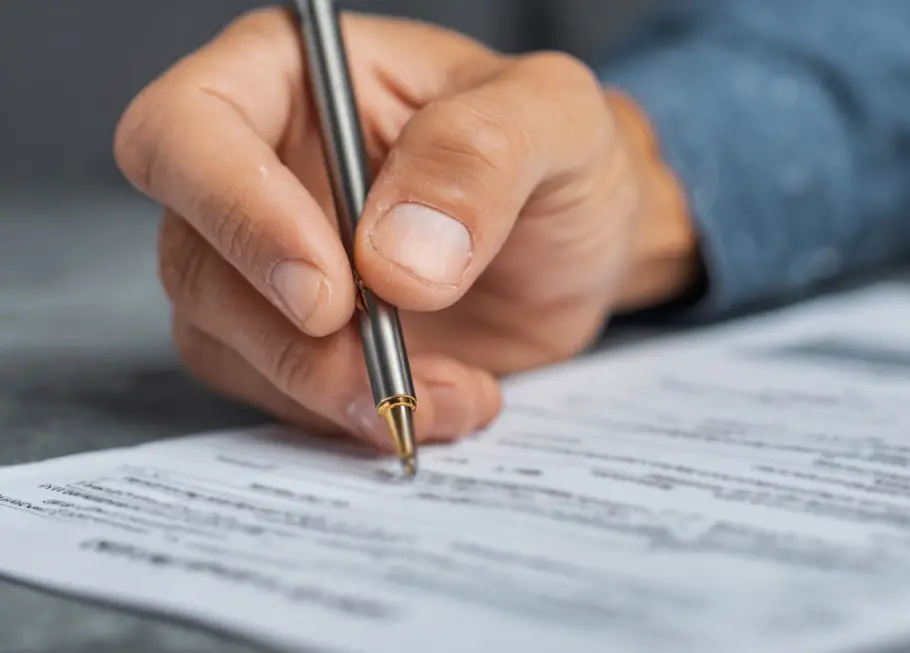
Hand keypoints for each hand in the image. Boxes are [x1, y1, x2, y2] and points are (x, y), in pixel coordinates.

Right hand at [114, 8, 698, 450]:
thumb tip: (393, 255)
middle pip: (193, 258)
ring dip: (331, 388)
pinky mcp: (295, 340)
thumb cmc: (559, 156)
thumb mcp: (558, 120)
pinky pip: (279, 395)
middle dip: (291, 334)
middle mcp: (258, 168)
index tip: (330, 291)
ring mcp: (266, 263)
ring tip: (451, 385)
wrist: (580, 246)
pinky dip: (358, 414)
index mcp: (292, 78)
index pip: (185, 131)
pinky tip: (449, 396)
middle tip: (391, 362)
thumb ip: (482, 155)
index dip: (235, 213)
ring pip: (223, 341)